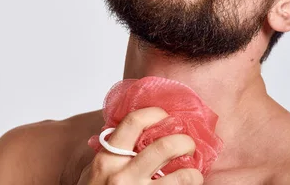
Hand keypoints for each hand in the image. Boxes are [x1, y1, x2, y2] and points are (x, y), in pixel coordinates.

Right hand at [77, 107, 203, 183]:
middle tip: (188, 144)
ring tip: (192, 172)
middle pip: (165, 146)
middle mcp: (123, 176)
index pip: (134, 123)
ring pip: (182, 176)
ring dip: (194, 172)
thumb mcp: (95, 169)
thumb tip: (136, 131)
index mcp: (107, 159)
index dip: (155, 113)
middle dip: (185, 141)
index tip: (165, 116)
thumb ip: (112, 151)